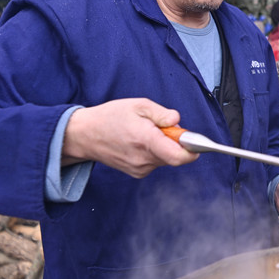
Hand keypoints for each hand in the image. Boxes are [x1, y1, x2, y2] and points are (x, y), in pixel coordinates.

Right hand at [62, 97, 197, 177]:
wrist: (84, 135)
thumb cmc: (109, 117)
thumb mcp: (138, 105)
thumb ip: (162, 113)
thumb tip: (177, 120)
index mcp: (146, 140)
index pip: (179, 156)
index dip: (192, 150)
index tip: (194, 141)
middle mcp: (144, 159)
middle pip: (175, 156)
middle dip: (177, 142)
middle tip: (164, 128)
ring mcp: (139, 168)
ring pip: (166, 159)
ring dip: (165, 147)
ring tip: (147, 133)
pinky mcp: (137, 173)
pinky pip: (156, 163)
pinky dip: (155, 153)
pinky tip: (140, 142)